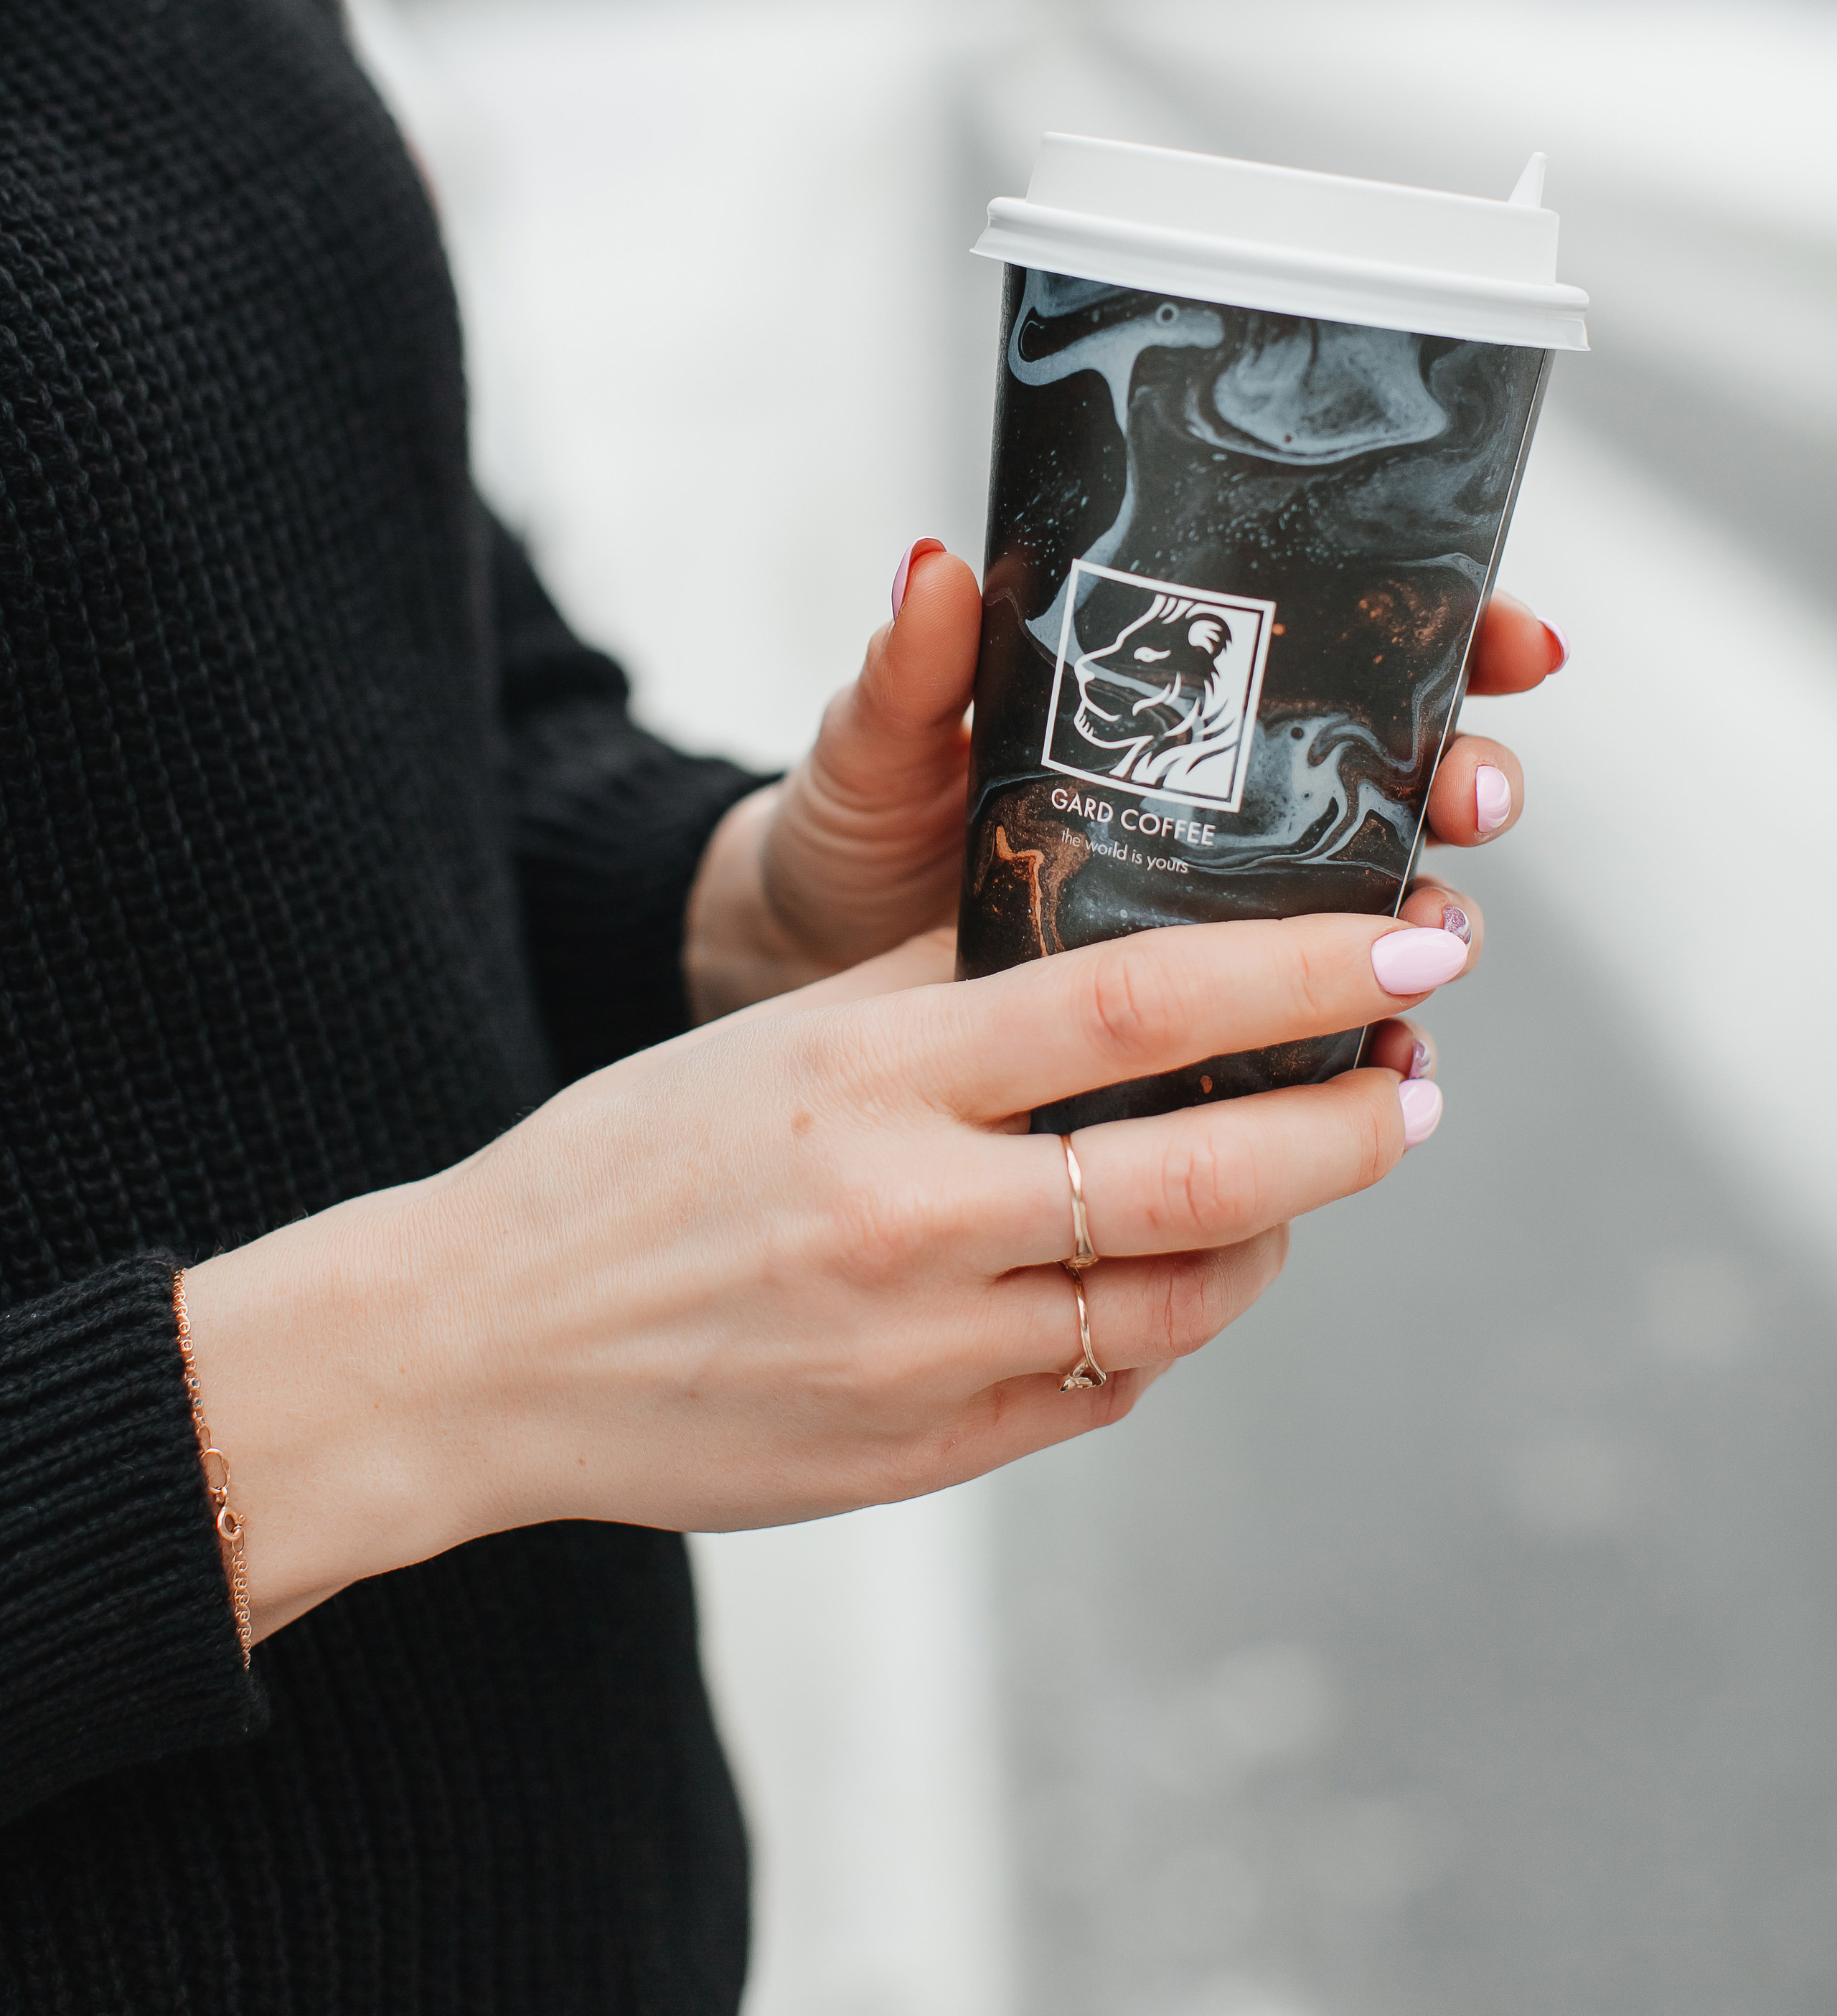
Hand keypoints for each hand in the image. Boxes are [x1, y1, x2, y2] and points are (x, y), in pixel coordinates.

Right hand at [179, 885, 1482, 1641]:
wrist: (480, 1348)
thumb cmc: (628, 1162)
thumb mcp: (776, 1031)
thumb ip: (943, 988)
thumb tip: (1126, 942)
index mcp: (869, 1078)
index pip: (1132, 1005)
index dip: (1297, 969)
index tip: (1414, 941)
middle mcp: (908, 1220)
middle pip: (1200, 1175)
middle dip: (1346, 1126)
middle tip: (1415, 1082)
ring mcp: (919, 1359)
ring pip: (1176, 1307)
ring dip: (1271, 1239)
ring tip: (1300, 1179)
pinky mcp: (918, 1459)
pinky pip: (1096, 1392)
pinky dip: (1157, 1330)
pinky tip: (1162, 1277)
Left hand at [684, 548, 1565, 1015]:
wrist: (806, 968)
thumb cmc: (853, 826)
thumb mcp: (877, 743)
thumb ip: (913, 669)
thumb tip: (935, 560)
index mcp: (1178, 698)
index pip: (1350, 639)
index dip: (1459, 628)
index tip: (1514, 640)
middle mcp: (1226, 794)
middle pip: (1404, 765)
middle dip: (1472, 772)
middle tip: (1473, 796)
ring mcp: (1222, 910)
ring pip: (1381, 898)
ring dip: (1435, 914)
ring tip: (1437, 942)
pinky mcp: (1199, 1023)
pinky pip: (1312, 1027)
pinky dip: (1365, 1042)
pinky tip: (1386, 1060)